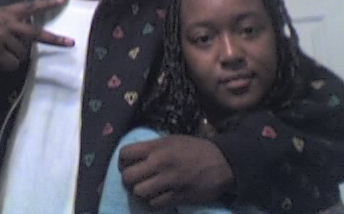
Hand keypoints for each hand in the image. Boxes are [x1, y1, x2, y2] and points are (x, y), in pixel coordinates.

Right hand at [0, 0, 73, 69]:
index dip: (47, 4)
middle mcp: (8, 24)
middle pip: (36, 33)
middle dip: (55, 39)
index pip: (30, 6)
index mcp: (7, 12)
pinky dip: (7, 64)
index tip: (63, 0)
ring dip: (16, 56)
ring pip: (23, 53)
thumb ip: (10, 21)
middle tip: (70, 43)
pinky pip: (12, 64)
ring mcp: (4, 39)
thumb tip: (28, 37)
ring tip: (1, 51)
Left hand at [119, 135, 233, 207]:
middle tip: (135, 178)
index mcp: (157, 146)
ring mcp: (169, 181)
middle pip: (128, 176)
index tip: (126, 164)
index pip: (125, 153)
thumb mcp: (172, 140)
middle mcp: (160, 163)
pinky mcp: (178, 197)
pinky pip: (154, 204)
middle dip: (128, 179)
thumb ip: (152, 147)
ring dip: (140, 192)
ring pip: (139, 192)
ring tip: (145, 188)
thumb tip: (133, 156)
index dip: (122, 160)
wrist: (222, 162)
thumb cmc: (195, 148)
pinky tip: (157, 196)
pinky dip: (152, 201)